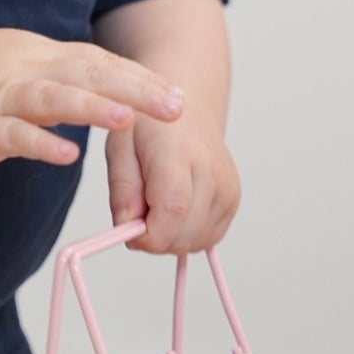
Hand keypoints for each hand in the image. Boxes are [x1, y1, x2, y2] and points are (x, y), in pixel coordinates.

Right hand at [0, 28, 184, 166]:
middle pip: (89, 75)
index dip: (140, 78)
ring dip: (91, 109)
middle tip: (174, 106)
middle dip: (134, 91)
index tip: (177, 94)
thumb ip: (69, 73)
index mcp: (47, 56)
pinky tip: (65, 155)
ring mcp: (6, 97)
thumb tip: (118, 88)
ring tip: (126, 121)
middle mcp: (32, 70)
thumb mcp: (29, 61)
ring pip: (54, 98)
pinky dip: (39, 143)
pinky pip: (13, 134)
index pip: (102, 63)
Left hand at [105, 104, 239, 254]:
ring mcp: (227, 189)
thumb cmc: (150, 126)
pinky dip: (185, 234)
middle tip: (139, 210)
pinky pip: (206, 239)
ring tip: (157, 204)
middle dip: (153, 238)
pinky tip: (175, 209)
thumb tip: (129, 229)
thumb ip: (122, 189)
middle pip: (182, 235)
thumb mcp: (119, 146)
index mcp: (180, 153)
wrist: (187, 111)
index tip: (128, 228)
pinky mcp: (233, 201)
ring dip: (169, 238)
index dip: (146, 234)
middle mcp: (212, 173)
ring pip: (194, 243)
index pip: (172, 210)